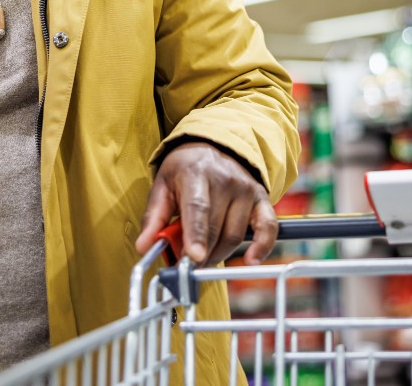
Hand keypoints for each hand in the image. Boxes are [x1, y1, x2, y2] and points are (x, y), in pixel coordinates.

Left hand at [135, 141, 277, 266]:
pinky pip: (268, 228)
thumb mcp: (162, 185)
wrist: (217, 145)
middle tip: (187, 267)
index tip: (193, 257)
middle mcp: (226, 179)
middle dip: (201, 254)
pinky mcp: (262, 198)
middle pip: (216, 228)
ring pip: (235, 235)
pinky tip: (251, 261)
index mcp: (196, 173)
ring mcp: (246, 189)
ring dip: (218, 254)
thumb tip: (144, 247)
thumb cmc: (186, 169)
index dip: (196, 234)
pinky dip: (262, 247)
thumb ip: (153, 217)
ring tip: (203, 257)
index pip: (198, 207)